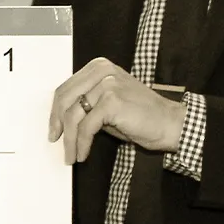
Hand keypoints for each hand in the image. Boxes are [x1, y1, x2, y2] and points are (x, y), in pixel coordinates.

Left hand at [49, 58, 183, 162]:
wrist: (170, 123)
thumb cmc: (140, 116)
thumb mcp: (107, 103)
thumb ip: (85, 103)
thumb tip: (59, 119)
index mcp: (98, 67)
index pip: (66, 88)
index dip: (55, 112)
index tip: (54, 129)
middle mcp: (102, 71)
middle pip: (64, 99)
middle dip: (57, 124)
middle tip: (55, 141)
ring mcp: (107, 84)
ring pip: (73, 116)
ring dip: (70, 140)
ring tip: (70, 156)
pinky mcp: (112, 100)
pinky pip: (86, 127)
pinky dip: (81, 144)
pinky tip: (83, 154)